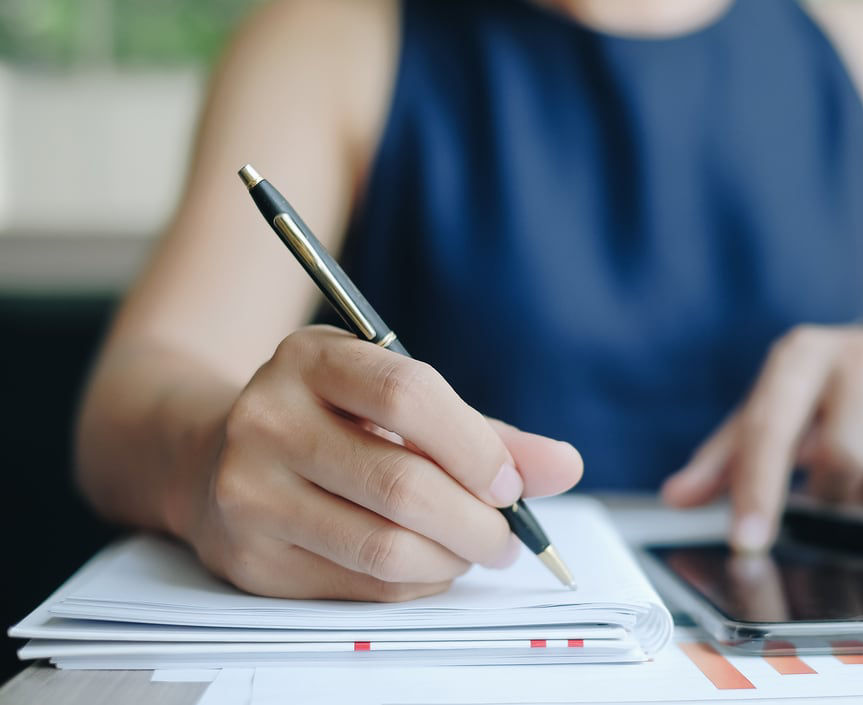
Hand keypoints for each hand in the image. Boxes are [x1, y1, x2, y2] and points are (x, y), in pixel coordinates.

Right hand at [174, 325, 582, 600]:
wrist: (210, 455)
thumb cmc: (328, 421)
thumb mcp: (394, 400)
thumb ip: (482, 433)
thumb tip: (564, 466)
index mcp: (311, 358)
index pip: (406, 396)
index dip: (475, 447)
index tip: (512, 485)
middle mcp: (268, 417)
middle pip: (402, 484)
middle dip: (478, 522)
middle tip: (508, 538)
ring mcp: (250, 490)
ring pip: (384, 546)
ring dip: (452, 559)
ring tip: (473, 550)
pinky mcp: (251, 557)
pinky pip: (363, 585)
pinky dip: (417, 582)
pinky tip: (428, 563)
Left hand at [661, 324, 862, 550]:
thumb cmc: (818, 397)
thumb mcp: (766, 415)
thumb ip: (722, 460)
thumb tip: (678, 496)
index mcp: (801, 355)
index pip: (772, 429)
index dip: (758, 491)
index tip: (748, 542)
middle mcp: (858, 354)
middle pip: (844, 456)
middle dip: (833, 491)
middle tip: (829, 486)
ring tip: (862, 475)